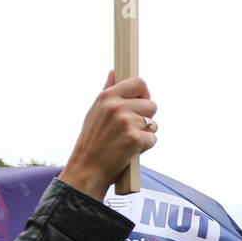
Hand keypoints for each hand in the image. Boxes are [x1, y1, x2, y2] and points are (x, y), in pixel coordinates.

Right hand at [59, 72, 157, 199]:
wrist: (87, 169)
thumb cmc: (92, 141)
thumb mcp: (95, 112)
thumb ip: (108, 91)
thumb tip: (114, 72)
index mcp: (107, 97)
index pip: (139, 83)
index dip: (144, 93)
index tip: (141, 103)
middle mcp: (117, 107)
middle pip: (151, 105)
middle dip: (146, 118)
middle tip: (131, 130)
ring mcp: (126, 122)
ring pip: (153, 123)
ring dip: (145, 134)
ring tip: (127, 141)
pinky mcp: (134, 139)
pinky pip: (153, 139)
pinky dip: (145, 147)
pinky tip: (130, 150)